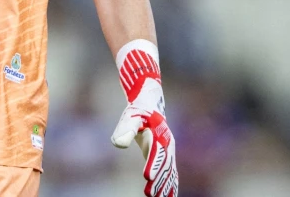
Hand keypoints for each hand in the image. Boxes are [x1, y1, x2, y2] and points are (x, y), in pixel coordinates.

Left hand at [110, 42, 176, 196]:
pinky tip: (169, 195)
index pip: (156, 153)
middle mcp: (167, 143)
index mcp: (159, 134)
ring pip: (169, 170)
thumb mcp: (130, 116)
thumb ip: (125, 129)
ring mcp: (169, 149)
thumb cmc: (138, 110)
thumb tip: (118, 144)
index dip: (152, 165)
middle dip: (159, 180)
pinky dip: (171, 183)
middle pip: (164, 165)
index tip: (147, 177)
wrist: (150, 101)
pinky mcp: (166, 153)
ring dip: (166, 185)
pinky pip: (171, 171)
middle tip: (150, 194)